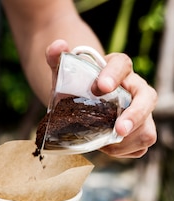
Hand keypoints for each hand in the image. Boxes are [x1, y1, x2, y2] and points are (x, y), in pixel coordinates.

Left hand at [46, 39, 156, 157]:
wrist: (81, 101)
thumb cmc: (75, 84)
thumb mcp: (63, 71)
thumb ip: (56, 57)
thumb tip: (58, 46)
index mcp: (117, 69)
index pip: (122, 64)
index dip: (113, 74)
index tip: (101, 87)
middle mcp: (135, 89)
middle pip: (147, 98)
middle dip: (135, 115)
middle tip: (118, 129)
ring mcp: (139, 111)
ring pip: (147, 127)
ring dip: (128, 139)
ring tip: (106, 143)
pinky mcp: (138, 130)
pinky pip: (140, 145)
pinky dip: (125, 150)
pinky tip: (107, 148)